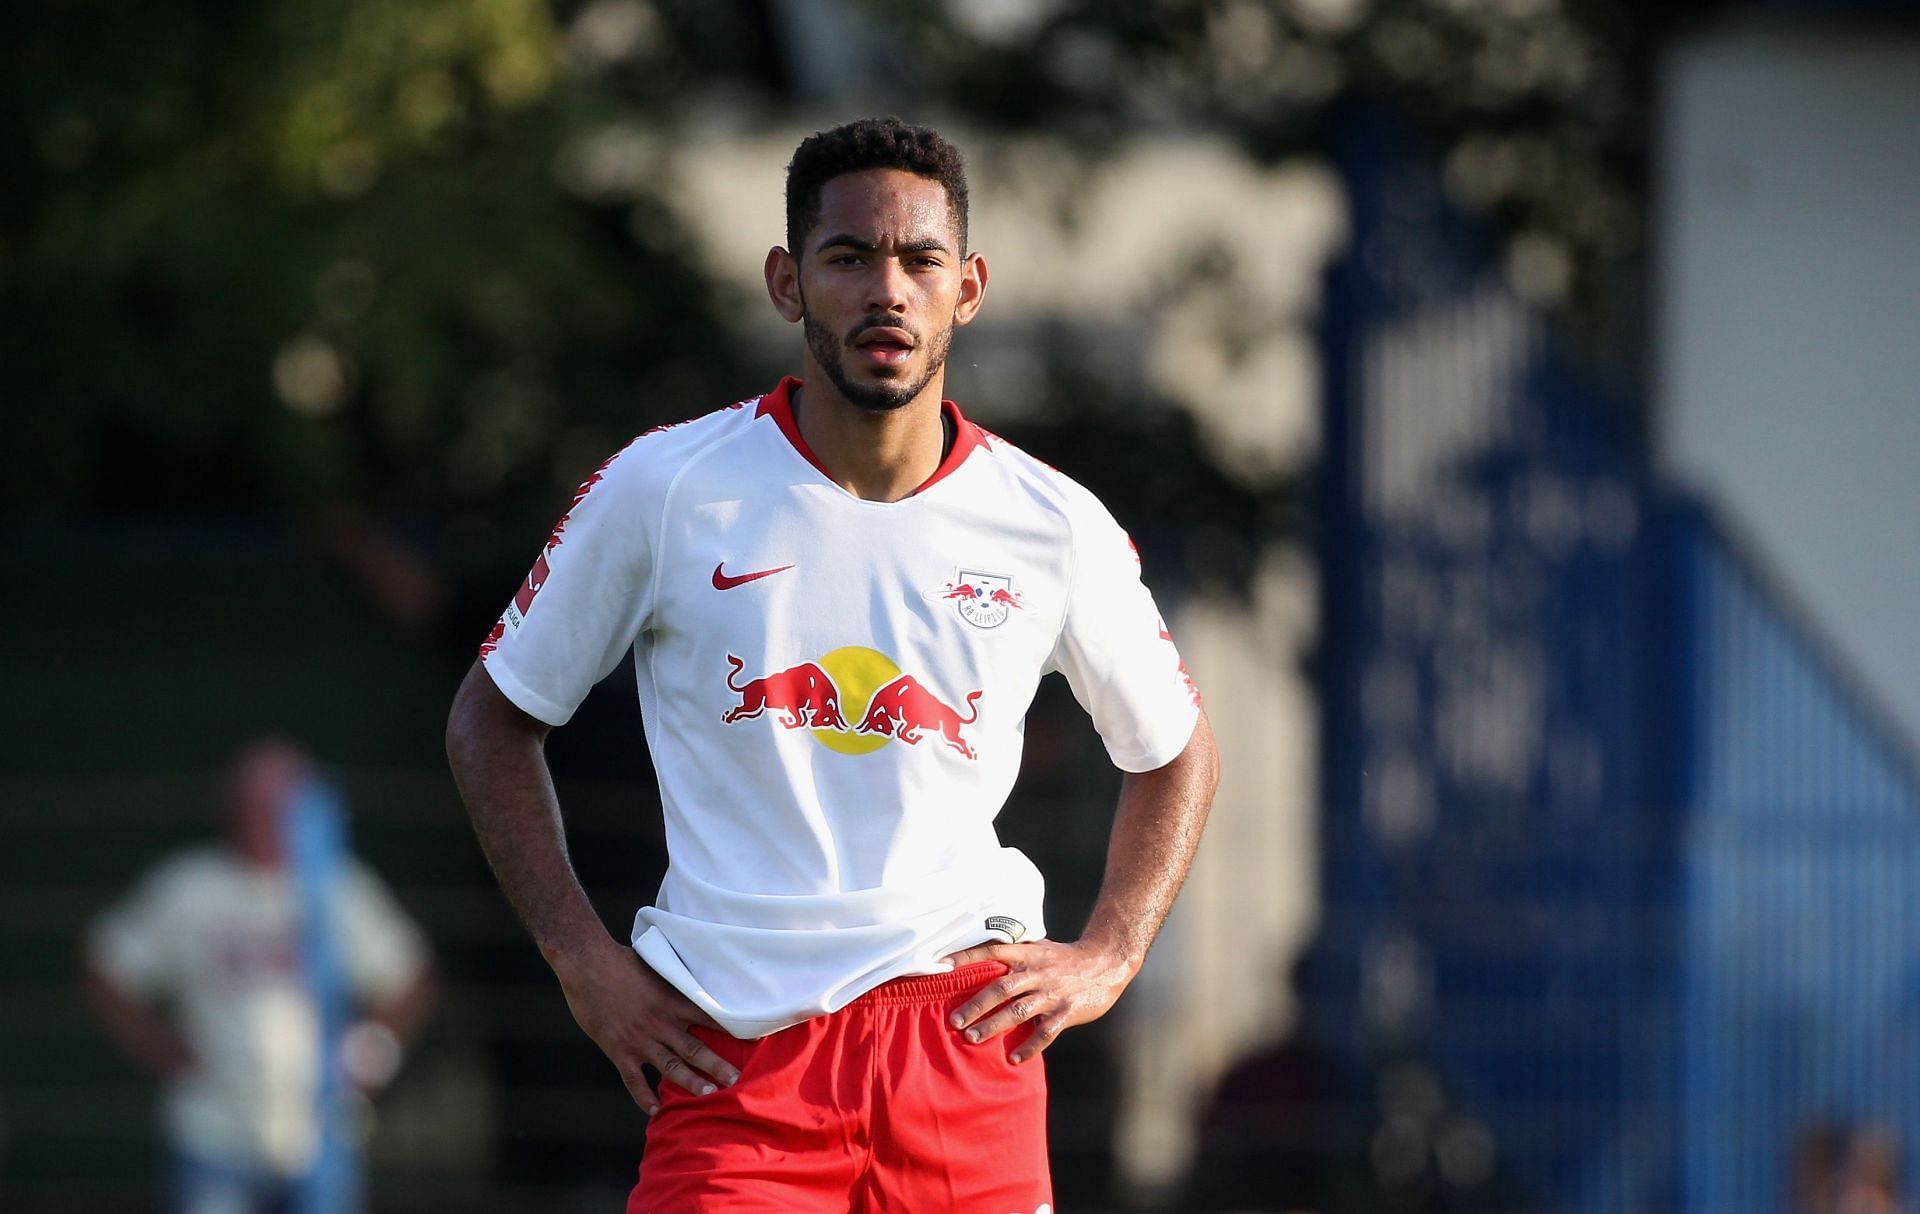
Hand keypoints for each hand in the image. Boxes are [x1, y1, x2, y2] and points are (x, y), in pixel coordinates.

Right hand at [551, 938, 739, 1114]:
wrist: (588, 964)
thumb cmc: (621, 960)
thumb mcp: (657, 966)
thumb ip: (674, 979)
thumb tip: (693, 975)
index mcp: (672, 1001)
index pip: (709, 1018)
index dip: (730, 1029)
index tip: (752, 1040)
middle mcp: (661, 1023)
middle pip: (695, 1049)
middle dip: (717, 1065)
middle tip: (736, 1080)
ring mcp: (640, 1039)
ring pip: (671, 1067)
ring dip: (691, 1083)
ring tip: (709, 1095)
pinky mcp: (619, 1050)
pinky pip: (634, 1080)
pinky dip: (644, 1096)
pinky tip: (655, 1110)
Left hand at [943, 939, 1136, 1063]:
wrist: (1107, 963)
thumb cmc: (1065, 958)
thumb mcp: (1040, 948)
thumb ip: (1014, 955)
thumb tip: (979, 958)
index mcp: (1028, 954)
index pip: (993, 951)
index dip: (968, 956)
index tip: (943, 964)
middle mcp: (1037, 972)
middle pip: (1002, 987)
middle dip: (976, 1004)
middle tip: (954, 1020)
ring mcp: (1052, 993)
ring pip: (1019, 1010)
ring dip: (995, 1025)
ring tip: (972, 1038)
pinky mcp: (1067, 1012)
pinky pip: (1045, 1032)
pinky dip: (1030, 1046)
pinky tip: (1014, 1059)